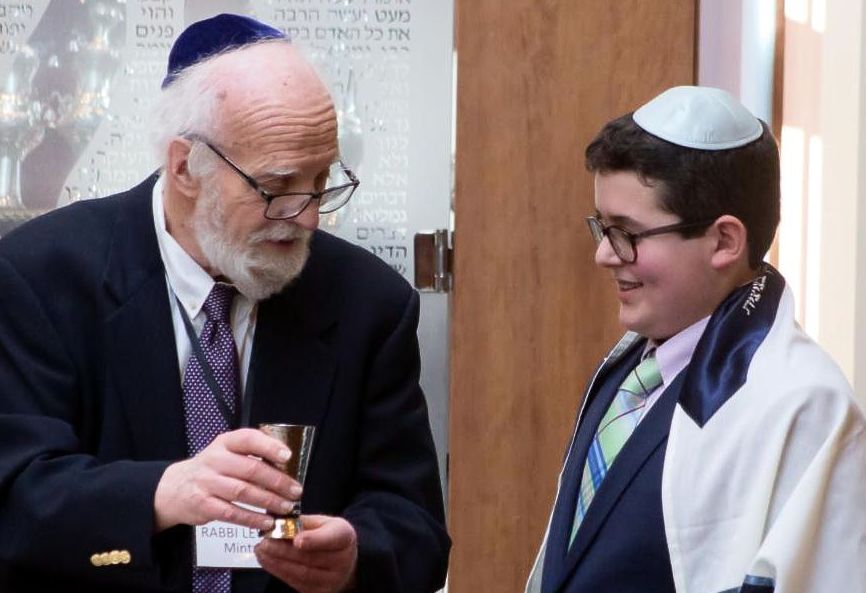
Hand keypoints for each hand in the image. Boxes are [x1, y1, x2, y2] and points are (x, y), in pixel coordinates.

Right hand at [153, 428, 301, 531]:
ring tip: (286, 507)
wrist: (175, 488)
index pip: (248, 439)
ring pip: (243, 492)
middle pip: (250, 469)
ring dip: (268, 501)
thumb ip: (251, 454)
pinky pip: (232, 513)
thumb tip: (286, 464)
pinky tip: (266, 522)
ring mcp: (207, 483)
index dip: (269, 447)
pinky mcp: (203, 505)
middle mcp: (214, 460)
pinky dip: (252, 519)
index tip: (288, 457)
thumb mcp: (226, 452)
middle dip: (277, 481)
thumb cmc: (212, 469)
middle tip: (295, 491)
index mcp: (224, 443)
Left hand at [255, 515, 357, 592]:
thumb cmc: (328, 537)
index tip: (296, 539)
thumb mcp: (322, 523)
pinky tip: (267, 561)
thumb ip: (302, 522)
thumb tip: (277, 521)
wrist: (343, 561)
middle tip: (265, 542)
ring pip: (301, 573)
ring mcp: (332, 580)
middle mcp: (342, 561)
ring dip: (277, 562)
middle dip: (284, 551)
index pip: (331, 538)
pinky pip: (296, 582)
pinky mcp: (319, 592)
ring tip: (261, 551)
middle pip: (311, 558)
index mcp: (345, 537)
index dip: (313, 540)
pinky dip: (279, 571)